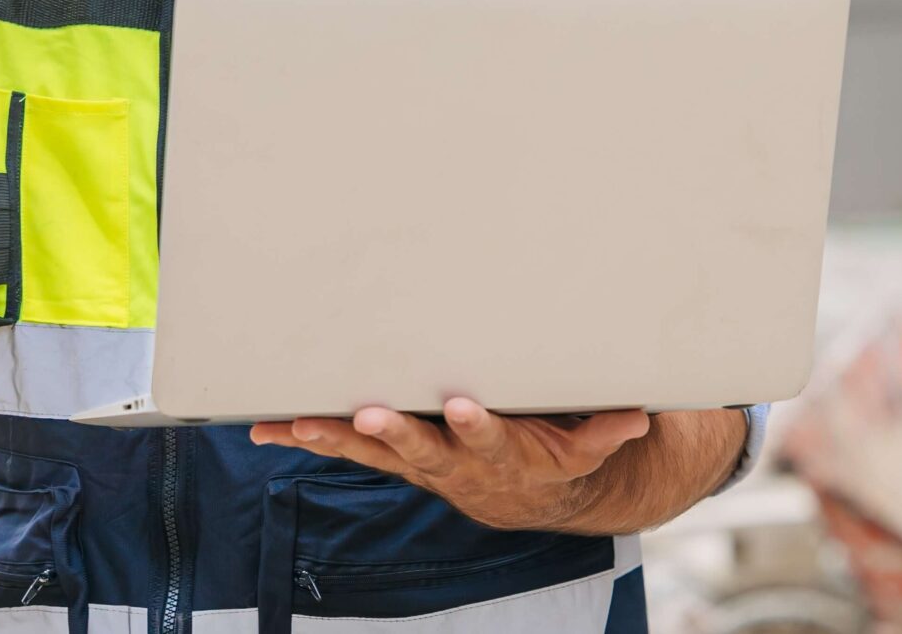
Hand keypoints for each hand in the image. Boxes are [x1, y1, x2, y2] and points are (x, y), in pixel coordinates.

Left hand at [249, 400, 650, 531]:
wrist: (524, 495)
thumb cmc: (553, 450)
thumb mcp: (586, 445)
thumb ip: (606, 429)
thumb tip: (639, 414)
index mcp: (502, 453)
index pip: (491, 439)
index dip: (476, 426)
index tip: (463, 406)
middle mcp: (453, 463)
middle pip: (420, 449)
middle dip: (395, 431)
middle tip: (369, 414)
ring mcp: (416, 462)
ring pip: (370, 451)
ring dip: (331, 438)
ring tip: (291, 425)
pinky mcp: (388, 456)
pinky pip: (341, 448)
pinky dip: (303, 438)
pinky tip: (261, 429)